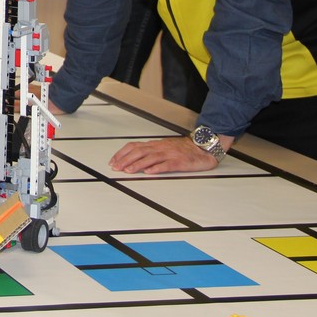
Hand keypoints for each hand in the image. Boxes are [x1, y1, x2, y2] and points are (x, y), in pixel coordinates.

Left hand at [109, 136, 223, 173]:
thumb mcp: (164, 148)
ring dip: (137, 164)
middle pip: (139, 151)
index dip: (122, 153)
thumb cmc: (184, 149)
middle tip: (116, 167)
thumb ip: (151, 152)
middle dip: (125, 160)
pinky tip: (150, 172)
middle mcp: (160, 148)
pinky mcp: (180, 162)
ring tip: (128, 170)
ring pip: (150, 158)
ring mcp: (170, 154)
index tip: (113, 161)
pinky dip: (157, 168)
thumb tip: (135, 159)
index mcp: (155, 145)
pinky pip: (167, 164)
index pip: (134, 146)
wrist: (203, 148)